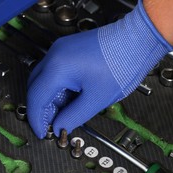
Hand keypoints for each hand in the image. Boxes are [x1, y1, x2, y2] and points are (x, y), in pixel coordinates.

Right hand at [26, 0, 172, 137]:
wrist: (137, 39)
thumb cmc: (122, 63)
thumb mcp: (97, 99)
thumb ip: (74, 116)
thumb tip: (60, 127)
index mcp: (58, 68)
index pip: (36, 98)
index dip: (37, 119)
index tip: (41, 132)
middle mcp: (54, 55)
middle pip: (35, 88)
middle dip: (42, 109)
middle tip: (52, 125)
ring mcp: (60, 50)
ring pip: (43, 79)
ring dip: (50, 98)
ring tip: (66, 113)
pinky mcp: (68, 49)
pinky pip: (54, 71)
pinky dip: (58, 87)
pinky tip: (71, 97)